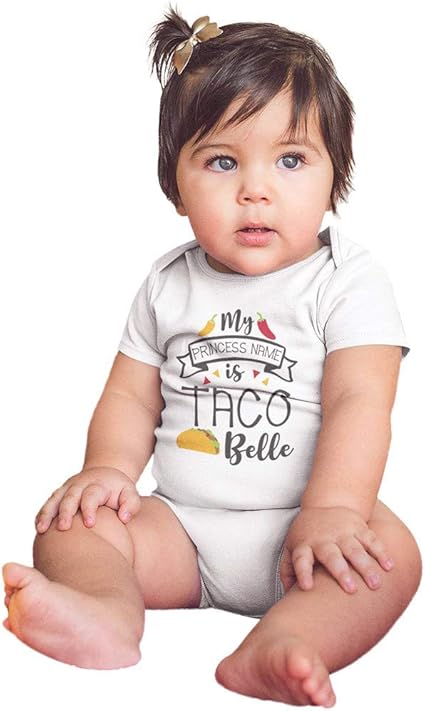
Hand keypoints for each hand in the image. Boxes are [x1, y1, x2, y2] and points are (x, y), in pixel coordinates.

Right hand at [34, 466, 141, 531]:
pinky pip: (48, 504)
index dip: (89, 508)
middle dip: (65, 512)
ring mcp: (67, 489)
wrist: (104, 475)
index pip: (91, 495)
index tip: (90, 523)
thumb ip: (131, 504)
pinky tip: (39, 529)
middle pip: (70, 497)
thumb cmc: (118, 490)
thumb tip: (124, 518)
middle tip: (63, 528)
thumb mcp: (130, 493)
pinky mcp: (59, 495)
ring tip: (42, 529)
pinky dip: (42, 515)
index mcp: (97, 484)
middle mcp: (79, 485)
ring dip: (48, 514)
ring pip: (54, 500)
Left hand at [279, 506, 394, 593]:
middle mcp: (323, 539)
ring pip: (355, 549)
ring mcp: (342, 532)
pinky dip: (381, 552)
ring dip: (366, 566)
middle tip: (351, 589)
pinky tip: (389, 566)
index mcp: (305, 545)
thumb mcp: (292, 547)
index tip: (307, 587)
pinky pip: (371, 539)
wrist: (326, 502)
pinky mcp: (359, 527)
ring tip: (375, 584)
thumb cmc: (307, 534)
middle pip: (331, 556)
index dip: (302, 573)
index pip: (301, 559)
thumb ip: (288, 571)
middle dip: (341, 572)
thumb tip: (288, 595)